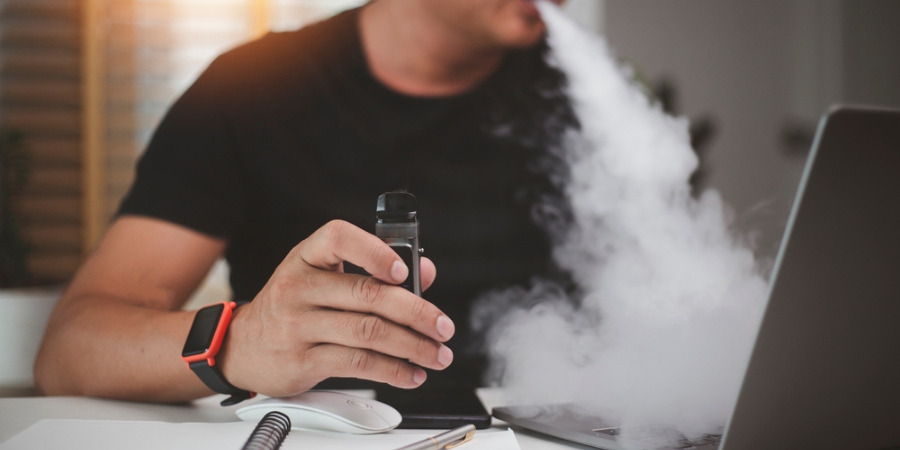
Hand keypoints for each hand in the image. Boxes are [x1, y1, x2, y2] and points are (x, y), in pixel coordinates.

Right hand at [219, 220, 453, 396]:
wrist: (242, 345)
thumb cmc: (295, 305)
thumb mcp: (324, 276)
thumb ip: (374, 269)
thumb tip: (424, 271)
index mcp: (307, 256)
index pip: (339, 238)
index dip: (375, 251)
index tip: (403, 271)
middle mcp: (299, 286)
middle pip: (367, 294)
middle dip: (416, 312)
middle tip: (443, 326)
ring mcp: (297, 324)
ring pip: (368, 332)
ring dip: (412, 346)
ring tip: (436, 354)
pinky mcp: (302, 360)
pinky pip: (357, 363)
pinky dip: (392, 370)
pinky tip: (410, 373)